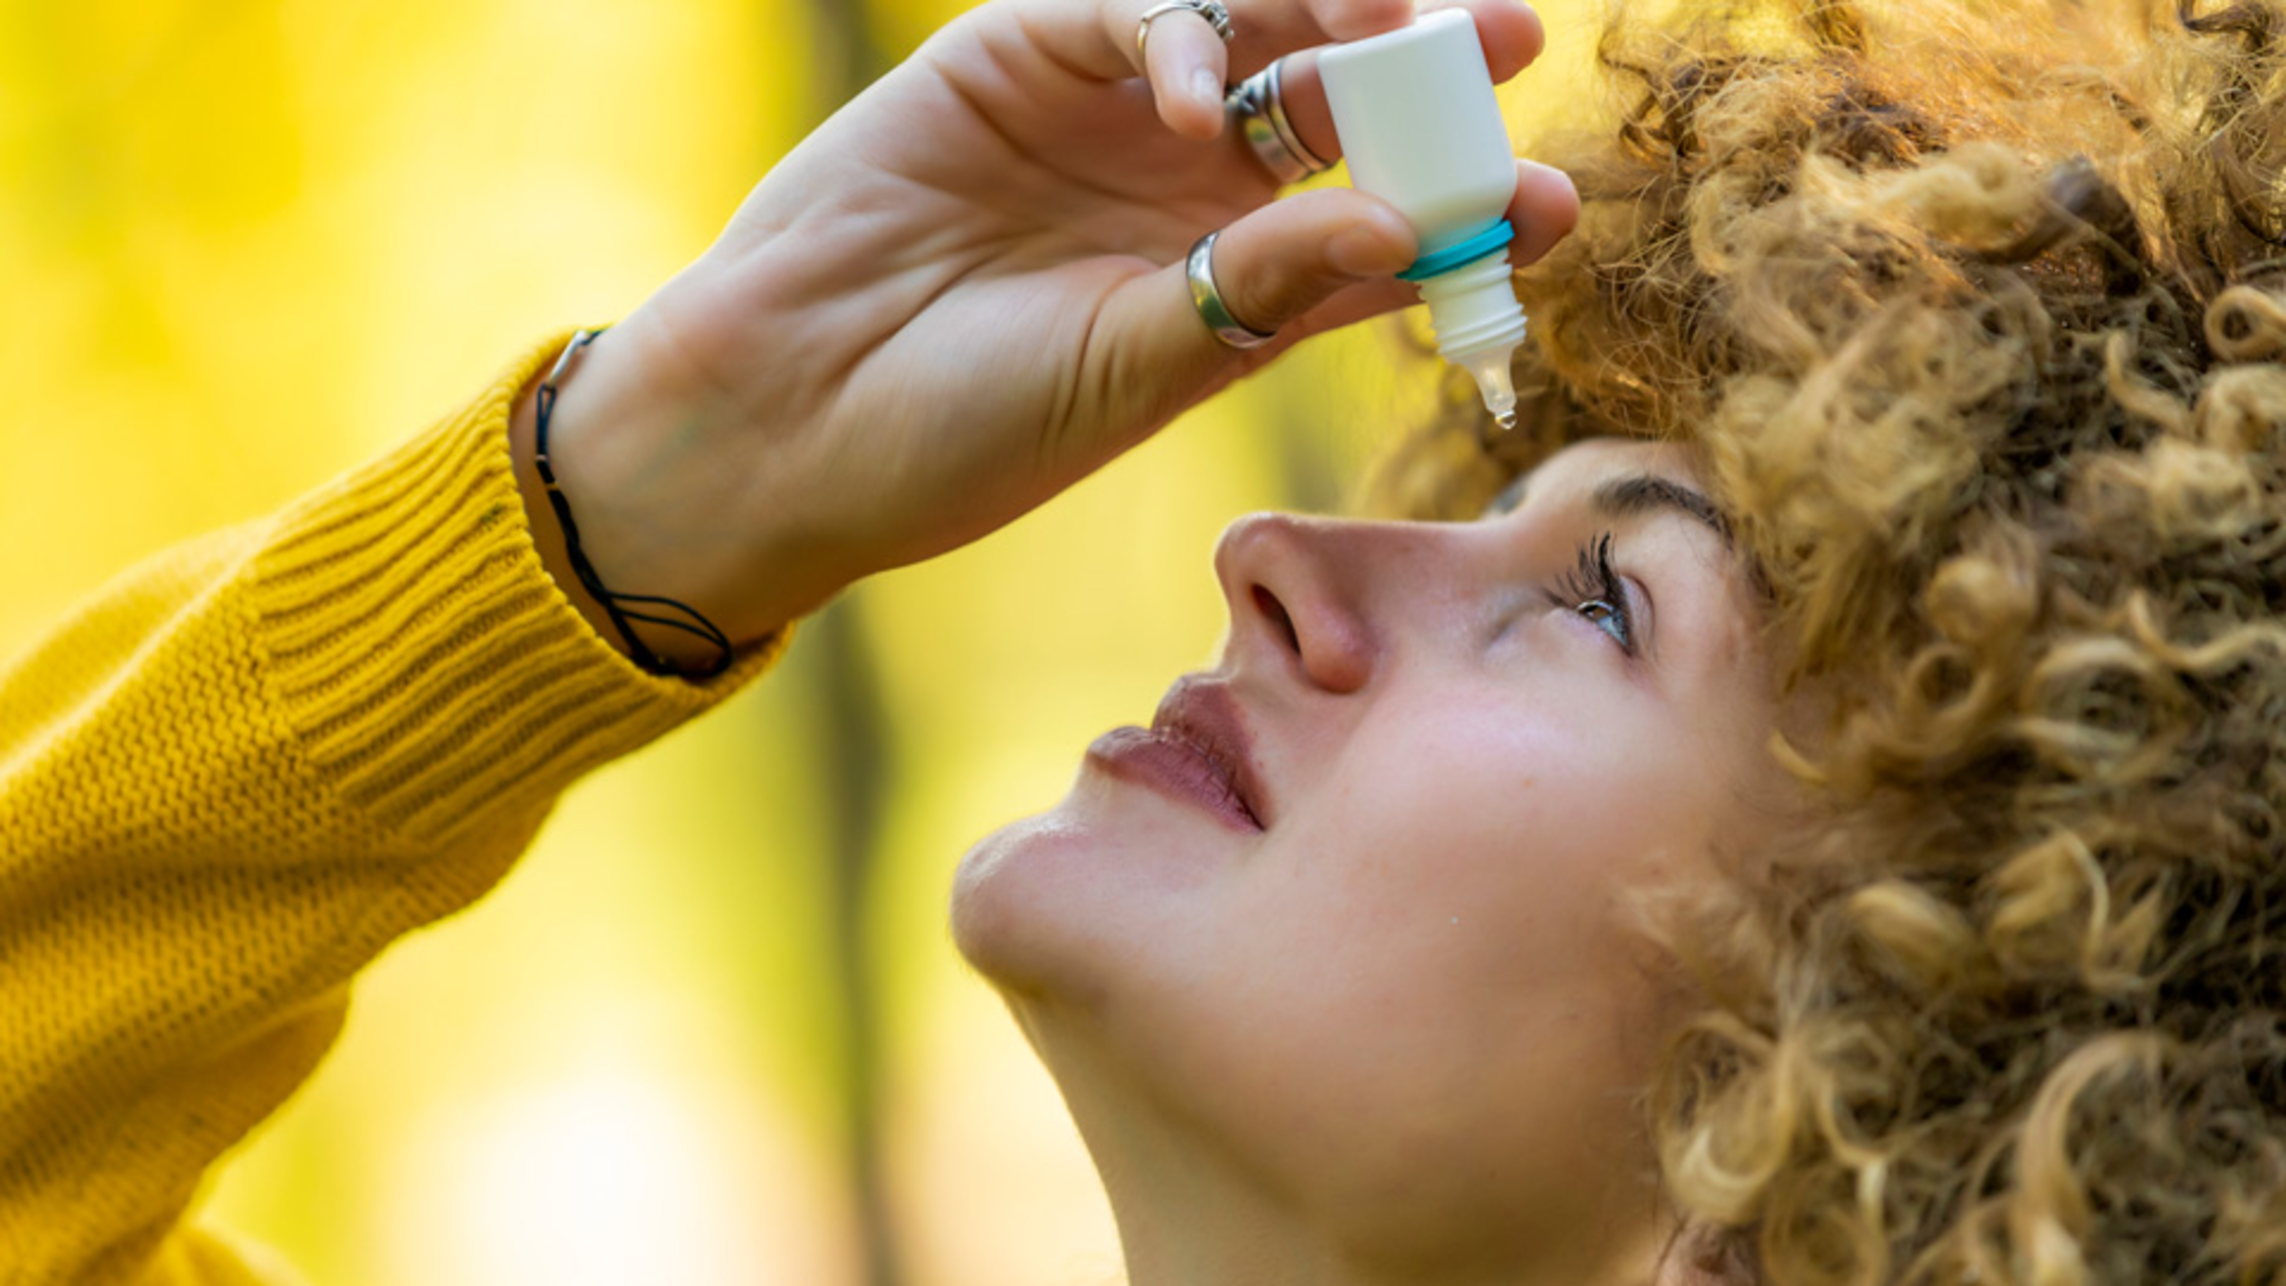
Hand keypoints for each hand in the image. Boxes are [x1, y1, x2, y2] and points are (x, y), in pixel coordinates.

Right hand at [514, 0, 1580, 662]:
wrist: (784, 415)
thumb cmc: (958, 433)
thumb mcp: (1132, 376)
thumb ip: (1259, 298)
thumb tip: (1400, 235)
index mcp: (1221, 288)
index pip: (1369, 223)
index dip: (1458, 203)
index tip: (1551, 205)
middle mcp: (1177, 192)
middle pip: (1331, 104)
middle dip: (1419, 73)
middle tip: (1505, 45)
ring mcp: (1103, 116)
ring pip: (1250, 28)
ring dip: (1326, 18)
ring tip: (1393, 27)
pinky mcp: (1018, 57)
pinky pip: (1130, 11)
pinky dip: (1183, 36)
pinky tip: (1203, 104)